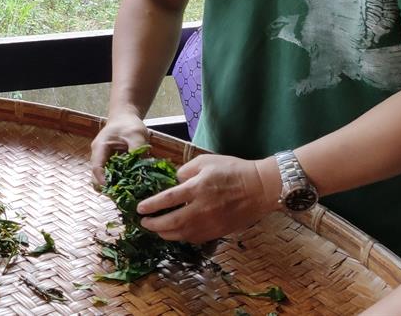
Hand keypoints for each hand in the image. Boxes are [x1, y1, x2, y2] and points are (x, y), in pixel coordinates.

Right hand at [90, 112, 150, 186]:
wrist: (125, 117)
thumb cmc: (129, 124)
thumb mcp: (136, 135)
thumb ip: (137, 151)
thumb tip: (141, 170)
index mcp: (100, 148)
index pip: (96, 168)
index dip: (103, 181)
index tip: (114, 191)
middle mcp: (98, 156)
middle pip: (96, 177)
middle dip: (107, 188)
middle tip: (123, 195)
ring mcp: (103, 160)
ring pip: (102, 179)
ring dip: (113, 186)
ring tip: (128, 193)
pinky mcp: (109, 164)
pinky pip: (110, 176)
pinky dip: (118, 182)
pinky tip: (130, 186)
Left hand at [136, 155, 280, 243]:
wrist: (261, 188)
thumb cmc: (233, 170)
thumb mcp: (206, 162)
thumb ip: (185, 171)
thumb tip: (173, 181)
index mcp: (198, 188)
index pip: (167, 199)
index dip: (151, 206)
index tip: (139, 209)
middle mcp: (202, 208)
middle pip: (171, 222)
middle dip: (153, 225)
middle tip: (143, 222)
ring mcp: (211, 223)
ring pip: (182, 234)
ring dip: (165, 234)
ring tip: (156, 229)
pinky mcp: (219, 231)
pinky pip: (195, 238)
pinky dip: (182, 237)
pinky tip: (175, 232)